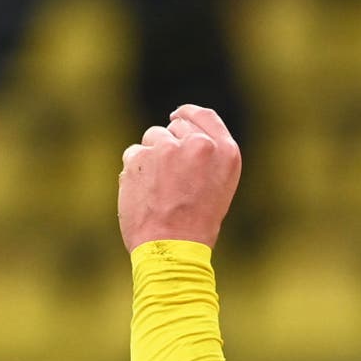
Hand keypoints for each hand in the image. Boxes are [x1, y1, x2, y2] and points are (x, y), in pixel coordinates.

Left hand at [118, 104, 241, 251]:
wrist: (173, 246)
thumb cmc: (198, 223)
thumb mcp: (219, 186)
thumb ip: (207, 157)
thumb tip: (183, 136)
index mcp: (226, 153)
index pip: (204, 116)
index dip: (188, 114)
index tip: (177, 116)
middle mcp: (200, 145)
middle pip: (176, 125)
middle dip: (170, 142)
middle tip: (172, 176)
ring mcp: (169, 148)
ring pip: (153, 137)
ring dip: (153, 157)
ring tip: (161, 190)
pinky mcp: (141, 155)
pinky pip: (134, 153)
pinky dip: (136, 171)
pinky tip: (145, 193)